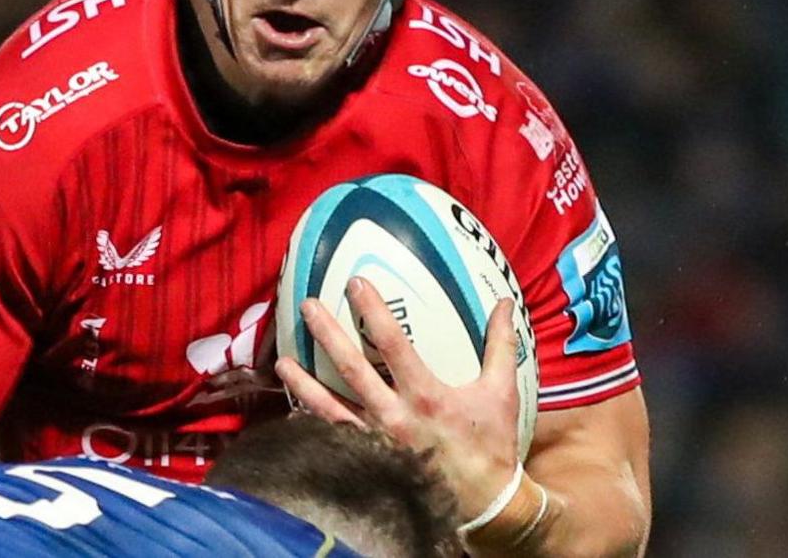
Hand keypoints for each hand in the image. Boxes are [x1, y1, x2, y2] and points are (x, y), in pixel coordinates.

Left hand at [275, 276, 523, 520]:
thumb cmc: (491, 445)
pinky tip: (293, 410)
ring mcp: (376, 441)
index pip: (392, 344)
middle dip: (327, 334)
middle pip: (351, 369)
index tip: (355, 283)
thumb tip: (505, 302)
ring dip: (303, 383)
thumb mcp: (501, 392)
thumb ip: (500, 345)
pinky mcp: (368, 461)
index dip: (373, 311)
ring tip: (281, 360)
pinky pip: (333, 439)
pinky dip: (310, 425)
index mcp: (426, 395)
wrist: (483, 504)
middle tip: (307, 306)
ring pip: (330, 407)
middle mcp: (395, 416)